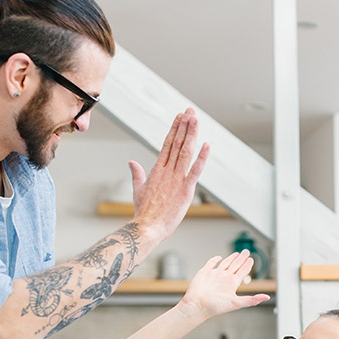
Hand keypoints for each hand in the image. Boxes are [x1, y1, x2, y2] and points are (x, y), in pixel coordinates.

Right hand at [130, 108, 209, 242]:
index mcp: (156, 171)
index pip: (167, 144)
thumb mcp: (138, 190)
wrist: (146, 228)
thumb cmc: (143, 213)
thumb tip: (131, 162)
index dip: (174, 129)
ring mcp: (176, 179)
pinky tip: (207, 144)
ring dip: (191, 134)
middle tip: (190, 110)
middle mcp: (167, 171)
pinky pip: (195, 171)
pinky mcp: (185, 190)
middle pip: (176, 143)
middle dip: (184, 126)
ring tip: (195, 118)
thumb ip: (137, 174)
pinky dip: (202, 157)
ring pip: (185, 152)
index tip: (180, 117)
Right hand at [180, 251, 270, 318]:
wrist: (197, 306)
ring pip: (225, 264)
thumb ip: (252, 300)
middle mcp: (224, 279)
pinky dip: (215, 260)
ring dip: (231, 258)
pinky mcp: (204, 273)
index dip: (247, 265)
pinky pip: (211, 264)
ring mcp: (214, 275)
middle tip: (247, 251)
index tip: (251, 259)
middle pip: (235, 265)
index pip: (242, 272)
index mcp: (232, 284)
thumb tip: (267, 297)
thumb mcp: (236, 303)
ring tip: (237, 253)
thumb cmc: (215, 307)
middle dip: (241, 258)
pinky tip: (220, 257)